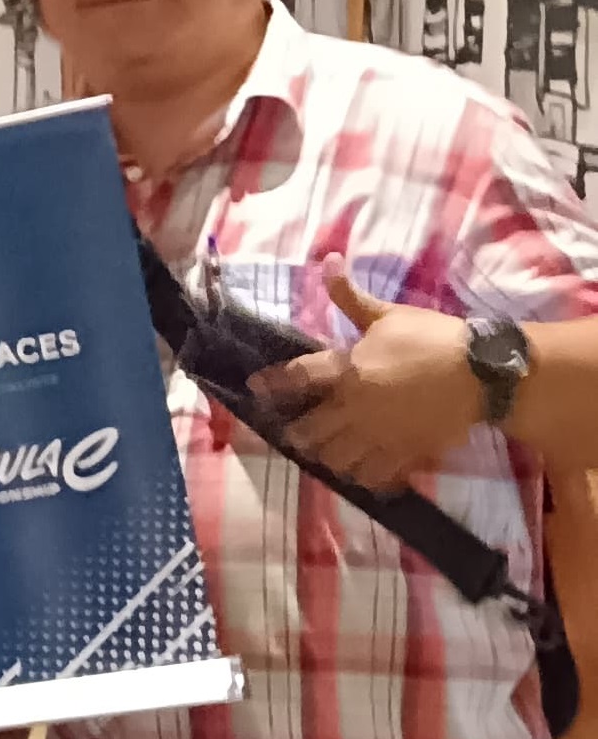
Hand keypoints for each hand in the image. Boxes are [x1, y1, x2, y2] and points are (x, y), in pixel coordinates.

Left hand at [249, 257, 482, 491]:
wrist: (484, 371)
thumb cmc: (434, 337)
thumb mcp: (389, 315)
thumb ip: (351, 297)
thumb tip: (328, 261)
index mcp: (348, 371)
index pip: (296, 378)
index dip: (271, 384)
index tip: (255, 388)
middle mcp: (354, 408)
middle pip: (308, 432)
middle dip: (297, 432)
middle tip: (296, 429)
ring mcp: (378, 435)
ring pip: (335, 460)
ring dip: (326, 457)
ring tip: (328, 450)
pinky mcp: (404, 454)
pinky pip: (373, 477)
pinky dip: (363, 477)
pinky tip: (362, 470)